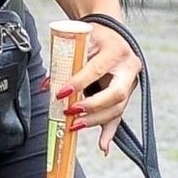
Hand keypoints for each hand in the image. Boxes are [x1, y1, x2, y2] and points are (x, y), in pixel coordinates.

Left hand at [63, 28, 141, 156]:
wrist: (111, 30)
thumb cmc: (94, 35)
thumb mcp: (80, 42)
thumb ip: (64, 63)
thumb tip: (46, 87)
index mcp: (115, 51)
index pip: (97, 71)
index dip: (78, 83)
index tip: (61, 93)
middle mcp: (128, 68)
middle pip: (116, 95)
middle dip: (92, 107)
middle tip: (71, 112)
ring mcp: (131, 82)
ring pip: (117, 108)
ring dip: (95, 121)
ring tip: (75, 126)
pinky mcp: (127, 93)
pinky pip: (118, 115)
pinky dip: (109, 132)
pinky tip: (103, 147)